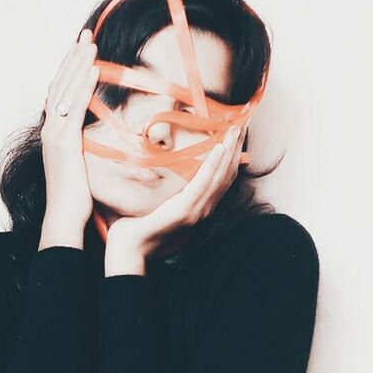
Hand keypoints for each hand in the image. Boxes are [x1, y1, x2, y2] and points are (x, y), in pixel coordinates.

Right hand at [40, 28, 99, 234]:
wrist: (63, 217)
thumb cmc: (74, 197)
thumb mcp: (78, 165)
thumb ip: (81, 147)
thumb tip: (90, 139)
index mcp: (53, 132)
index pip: (60, 92)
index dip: (69, 69)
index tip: (80, 49)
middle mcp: (50, 128)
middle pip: (60, 84)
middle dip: (73, 57)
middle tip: (85, 33)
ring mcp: (55, 134)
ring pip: (66, 90)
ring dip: (78, 64)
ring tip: (90, 42)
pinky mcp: (64, 142)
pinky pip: (75, 107)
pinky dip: (83, 86)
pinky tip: (94, 69)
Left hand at [106, 124, 243, 258]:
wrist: (130, 248)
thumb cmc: (141, 224)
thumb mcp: (162, 203)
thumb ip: (173, 189)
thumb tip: (172, 168)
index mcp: (200, 207)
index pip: (223, 178)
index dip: (233, 156)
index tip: (236, 134)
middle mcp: (204, 209)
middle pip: (227, 174)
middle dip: (236, 148)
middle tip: (242, 124)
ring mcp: (197, 211)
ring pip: (220, 176)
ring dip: (229, 151)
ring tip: (233, 130)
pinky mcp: (185, 210)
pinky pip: (203, 183)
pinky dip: (213, 164)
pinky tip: (219, 148)